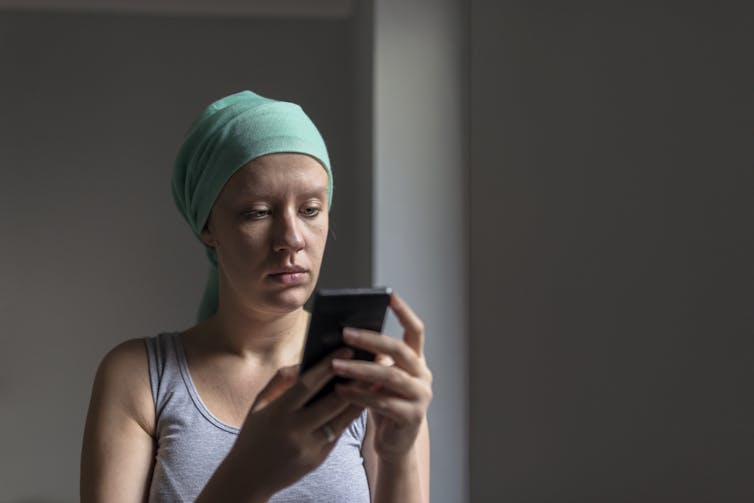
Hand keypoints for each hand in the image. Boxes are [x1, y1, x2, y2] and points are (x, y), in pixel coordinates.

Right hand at [226, 348, 363, 499]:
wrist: (248, 478)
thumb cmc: (254, 434)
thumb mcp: (259, 404)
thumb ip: (280, 380)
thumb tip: (304, 362)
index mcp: (278, 412)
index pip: (308, 384)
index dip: (329, 365)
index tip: (346, 349)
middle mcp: (294, 430)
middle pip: (332, 402)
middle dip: (353, 381)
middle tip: (371, 363)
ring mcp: (308, 447)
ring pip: (341, 419)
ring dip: (359, 399)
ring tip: (373, 381)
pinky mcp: (317, 460)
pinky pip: (337, 434)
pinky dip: (349, 417)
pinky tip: (361, 402)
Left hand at [332, 293, 432, 462]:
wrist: (394, 443)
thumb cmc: (382, 404)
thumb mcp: (378, 379)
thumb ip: (371, 360)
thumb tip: (344, 336)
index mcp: (417, 361)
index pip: (416, 331)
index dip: (404, 312)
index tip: (389, 295)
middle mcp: (423, 376)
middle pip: (400, 350)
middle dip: (371, 340)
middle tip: (345, 333)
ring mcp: (421, 396)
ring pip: (389, 376)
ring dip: (360, 369)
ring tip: (335, 365)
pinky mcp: (411, 417)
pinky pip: (383, 402)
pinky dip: (359, 395)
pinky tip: (340, 390)